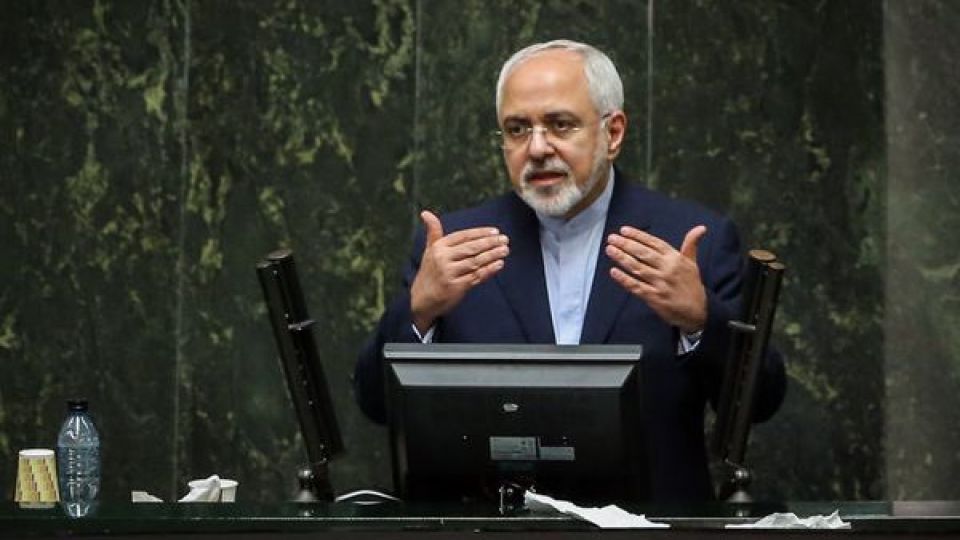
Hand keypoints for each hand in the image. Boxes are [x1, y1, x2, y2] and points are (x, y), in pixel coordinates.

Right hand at [410, 210, 509, 332]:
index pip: (463, 236)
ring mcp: (449, 273)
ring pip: (475, 262)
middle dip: (490, 243)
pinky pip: (476, 276)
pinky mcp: (456, 287)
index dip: (480, 233)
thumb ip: (433, 232)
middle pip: (471, 248)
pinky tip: (499, 264)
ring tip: (505, 250)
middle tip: (504, 239)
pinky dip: (489, 270)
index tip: (495, 231)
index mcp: (438, 247)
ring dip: (492, 255)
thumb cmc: (429, 273)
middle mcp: (443, 259)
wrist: (422, 300)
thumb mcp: (429, 251)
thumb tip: (426, 213)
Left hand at [605, 225, 707, 332]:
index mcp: (676, 258)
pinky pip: (636, 286)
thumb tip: (701, 228)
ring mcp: (660, 283)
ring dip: (622, 258)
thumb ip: (691, 245)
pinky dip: (624, 279)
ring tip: (610, 249)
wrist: (699, 311)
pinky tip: (613, 272)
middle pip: (643, 253)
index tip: (624, 230)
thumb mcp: (693, 263)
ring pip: (637, 268)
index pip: (654, 243)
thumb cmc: (692, 286)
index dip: (638, 236)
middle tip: (612, 238)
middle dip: (626, 244)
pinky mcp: (654, 298)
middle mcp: (668, 269)